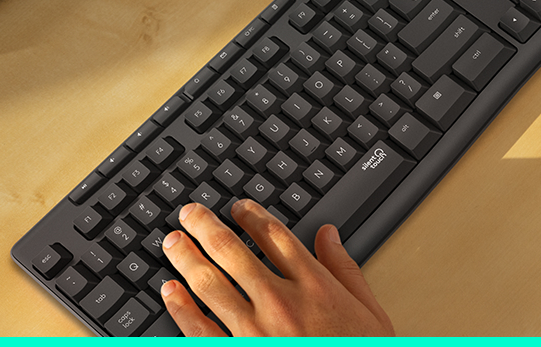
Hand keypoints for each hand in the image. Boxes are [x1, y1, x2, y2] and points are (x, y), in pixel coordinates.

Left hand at [158, 200, 394, 335]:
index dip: (251, 216)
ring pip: (210, 284)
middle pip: (232, 251)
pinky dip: (181, 308)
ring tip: (173, 242)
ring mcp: (256, 332)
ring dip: (186, 258)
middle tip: (190, 214)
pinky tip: (170, 291)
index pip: (274, 236)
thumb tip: (329, 234)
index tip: (238, 209)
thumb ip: (346, 269)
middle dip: (206, 226)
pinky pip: (201, 330)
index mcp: (314, 287)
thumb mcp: (370, 313)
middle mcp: (281, 303)